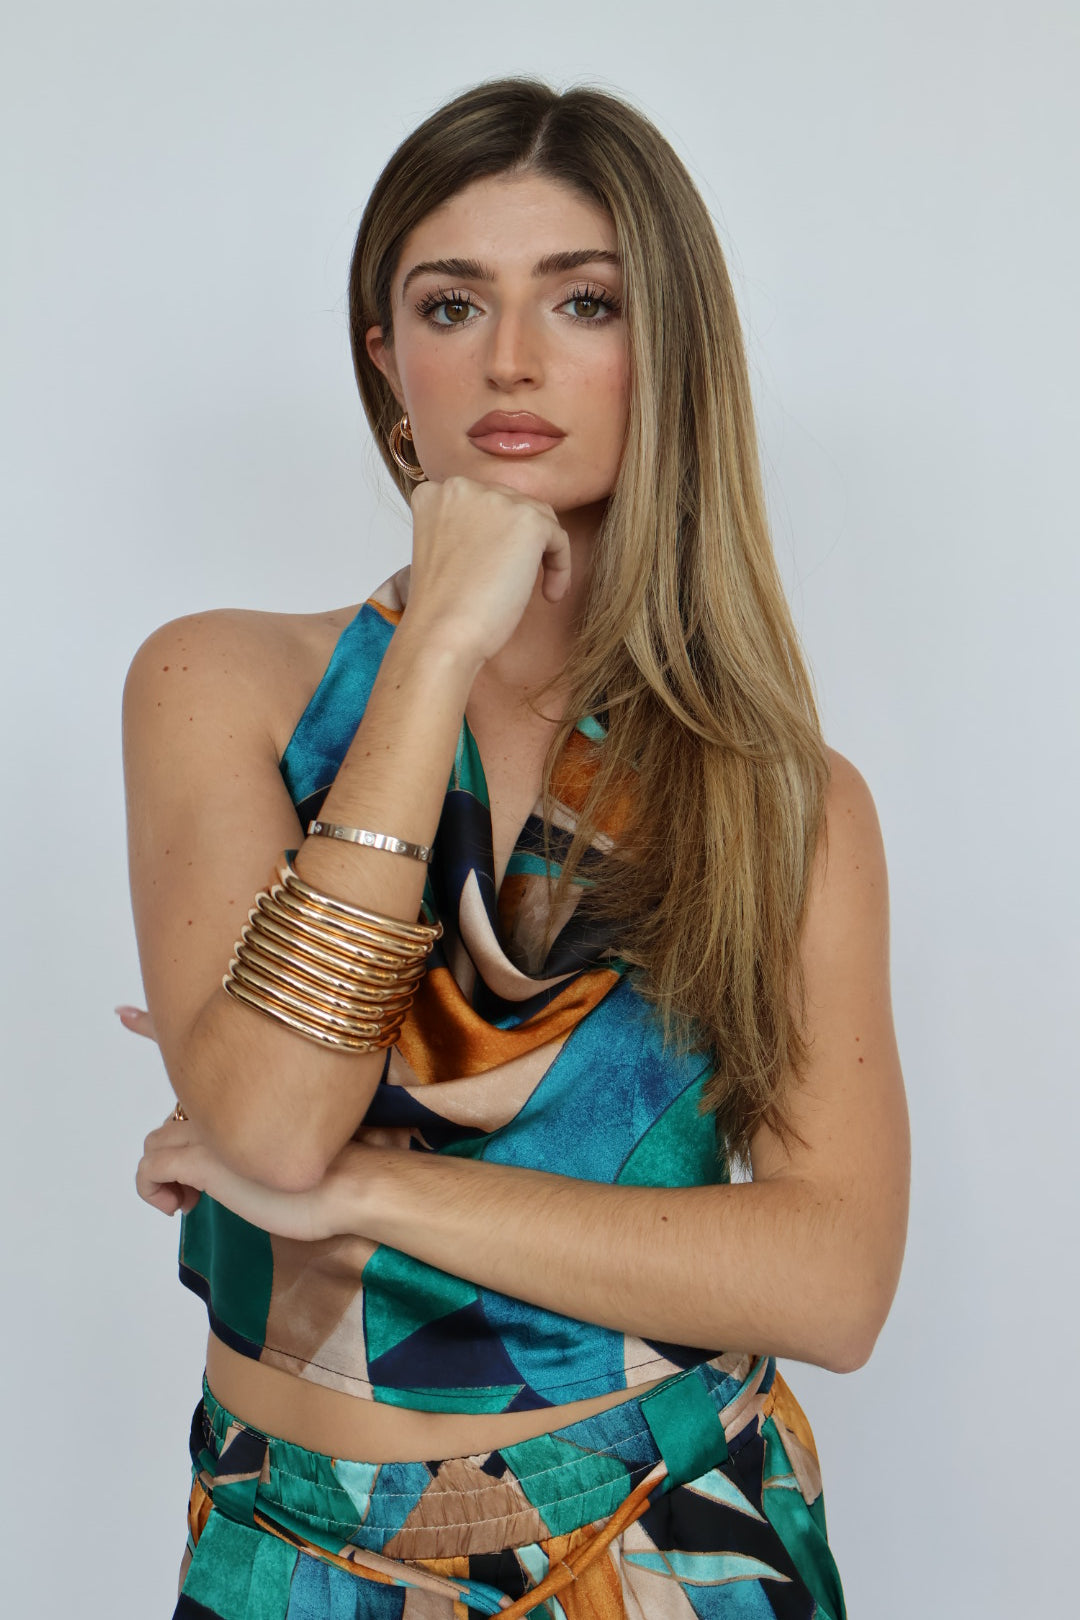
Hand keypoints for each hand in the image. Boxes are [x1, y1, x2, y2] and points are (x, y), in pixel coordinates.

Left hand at [136, 1117, 370, 1241]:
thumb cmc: (334, 1176)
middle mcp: (224, 1110)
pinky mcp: (201, 1162)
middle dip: (173, 1162)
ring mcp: (210, 1135)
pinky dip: (151, 1190)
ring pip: (154, 1145)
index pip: (197, 1110)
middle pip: (169, 1127)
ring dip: (163, 1176)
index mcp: (246, 1103)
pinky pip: (149, 1170)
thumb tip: (248, 1160)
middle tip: (198, 1194)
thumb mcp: (288, 1155)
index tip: (213, 1174)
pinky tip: (176, 1208)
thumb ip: (260, 1146)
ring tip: (189, 1202)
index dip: (194, 1142)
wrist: (352, 1183)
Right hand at [403, 476, 571, 667]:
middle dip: (521, 542)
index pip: (482, 501)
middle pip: (512, 504)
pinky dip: (561, 566)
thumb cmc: (442, 608)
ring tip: (537, 591)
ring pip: (538, 518)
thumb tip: (507, 530)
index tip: (496, 567)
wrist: (442, 635)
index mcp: (435, 493)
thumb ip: (468, 528)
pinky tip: (549, 595)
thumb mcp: (445, 552)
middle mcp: (462, 487)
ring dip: (542, 554)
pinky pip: (558, 538)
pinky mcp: (527, 521)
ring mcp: (495, 500)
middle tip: (518, 580)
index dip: (497, 534)